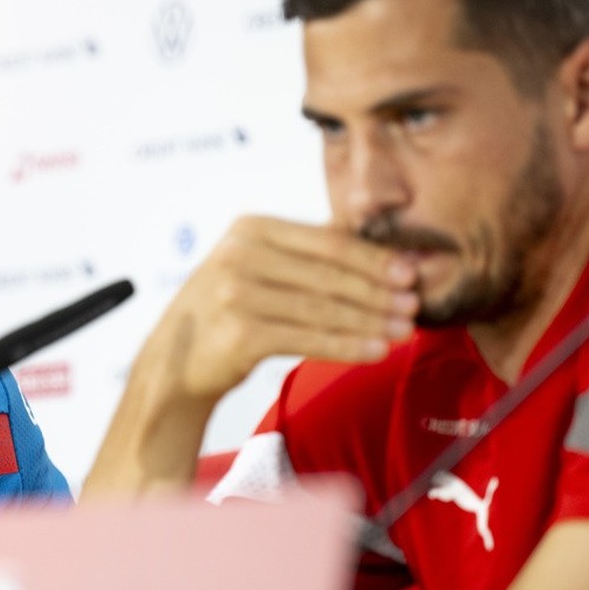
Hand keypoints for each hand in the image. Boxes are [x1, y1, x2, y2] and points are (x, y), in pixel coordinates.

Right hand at [147, 215, 418, 405]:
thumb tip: (375, 245)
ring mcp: (236, 294)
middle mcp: (239, 256)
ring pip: (321, 308)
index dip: (372, 257)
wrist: (173, 360)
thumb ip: (304, 252)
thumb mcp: (255, 265)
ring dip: (370, 320)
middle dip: (378, 290)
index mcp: (250, 229)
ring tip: (405, 330)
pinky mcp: (239, 333)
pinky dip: (347, 345)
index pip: (326, 241)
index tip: (410, 271)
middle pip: (327, 274)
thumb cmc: (224, 310)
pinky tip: (376, 350)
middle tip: (415, 304)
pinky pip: (307, 339)